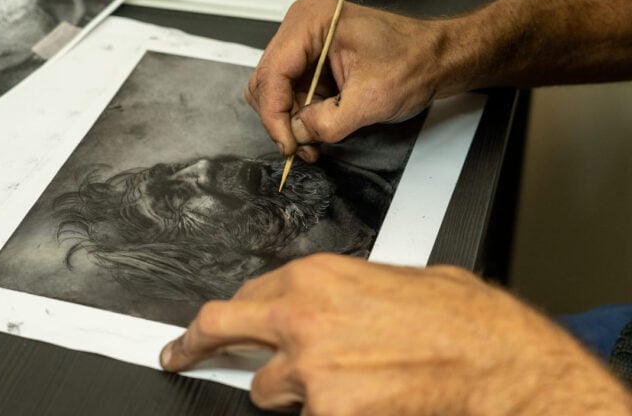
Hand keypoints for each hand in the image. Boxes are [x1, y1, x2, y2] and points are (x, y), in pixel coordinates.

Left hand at [161, 254, 631, 415]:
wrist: (496, 361)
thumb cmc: (457, 318)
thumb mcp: (390, 280)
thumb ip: (341, 290)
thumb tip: (322, 304)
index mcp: (314, 277)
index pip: (243, 296)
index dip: (227, 315)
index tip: (206, 329)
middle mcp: (301, 318)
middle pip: (222, 328)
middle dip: (198, 344)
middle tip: (182, 353)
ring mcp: (310, 371)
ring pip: (269, 390)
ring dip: (291, 391)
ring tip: (340, 385)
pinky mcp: (329, 412)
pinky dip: (326, 412)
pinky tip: (363, 400)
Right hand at [245, 0, 460, 162]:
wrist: (437, 58)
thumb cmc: (414, 62)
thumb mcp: (371, 98)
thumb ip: (329, 122)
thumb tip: (297, 135)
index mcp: (311, 22)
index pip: (273, 72)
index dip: (274, 114)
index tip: (287, 144)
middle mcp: (301, 28)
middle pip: (267, 82)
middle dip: (281, 119)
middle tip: (300, 147)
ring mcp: (304, 45)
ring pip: (275, 92)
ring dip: (290, 122)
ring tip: (313, 143)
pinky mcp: (311, 62)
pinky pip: (290, 94)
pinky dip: (299, 117)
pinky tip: (317, 131)